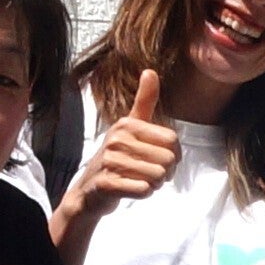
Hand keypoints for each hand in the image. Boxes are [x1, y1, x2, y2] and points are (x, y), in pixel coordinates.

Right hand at [52, 111, 178, 243]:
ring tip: (139, 180)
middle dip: (165, 172)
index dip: (174, 155)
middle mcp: (117, 139)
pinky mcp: (106, 184)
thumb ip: (144, 100)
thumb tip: (149, 70)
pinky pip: (144, 190)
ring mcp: (109, 161)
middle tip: (149, 174)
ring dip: (155, 184)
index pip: (172, 140)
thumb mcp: (130, 126)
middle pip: (168, 159)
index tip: (160, 159)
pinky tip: (132, 189)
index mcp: (126, 124)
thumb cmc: (117, 158)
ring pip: (158, 176)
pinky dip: (144, 193)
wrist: (89, 192)